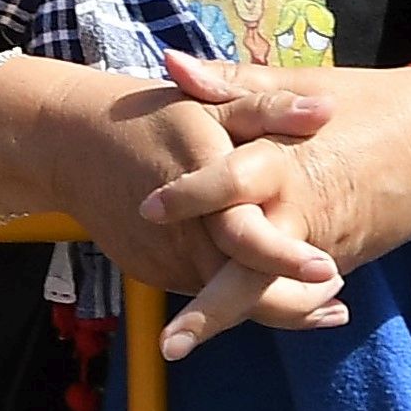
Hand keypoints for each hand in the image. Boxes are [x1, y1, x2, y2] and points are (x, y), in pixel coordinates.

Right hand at [11, 56, 362, 356]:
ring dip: (272, 302)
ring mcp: (163, 261)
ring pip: (223, 297)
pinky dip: (233, 291)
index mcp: (205, 193)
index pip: (249, 241)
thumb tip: (326, 109)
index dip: (288, 261)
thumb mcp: (212, 105)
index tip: (331, 271)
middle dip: (295, 305)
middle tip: (338, 302)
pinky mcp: (151, 272)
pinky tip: (266, 285)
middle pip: (241, 291)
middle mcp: (183, 237)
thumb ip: (270, 110)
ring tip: (323, 300)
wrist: (72, 144)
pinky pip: (200, 287)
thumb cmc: (153, 117)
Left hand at [124, 54, 410, 355]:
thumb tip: (170, 64)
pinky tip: (225, 322)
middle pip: (252, 268)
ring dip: (234, 320)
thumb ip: (232, 84)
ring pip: (274, 293)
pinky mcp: (342, 259)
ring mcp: (325, 245)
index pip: (230, 183)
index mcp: (286, 160)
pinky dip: (269, 307)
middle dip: (211, 310)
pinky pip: (295, 290)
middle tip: (168, 344)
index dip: (190, 195)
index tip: (147, 210)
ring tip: (180, 349)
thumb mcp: (300, 86)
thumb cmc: (367, 103)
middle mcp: (302, 211)